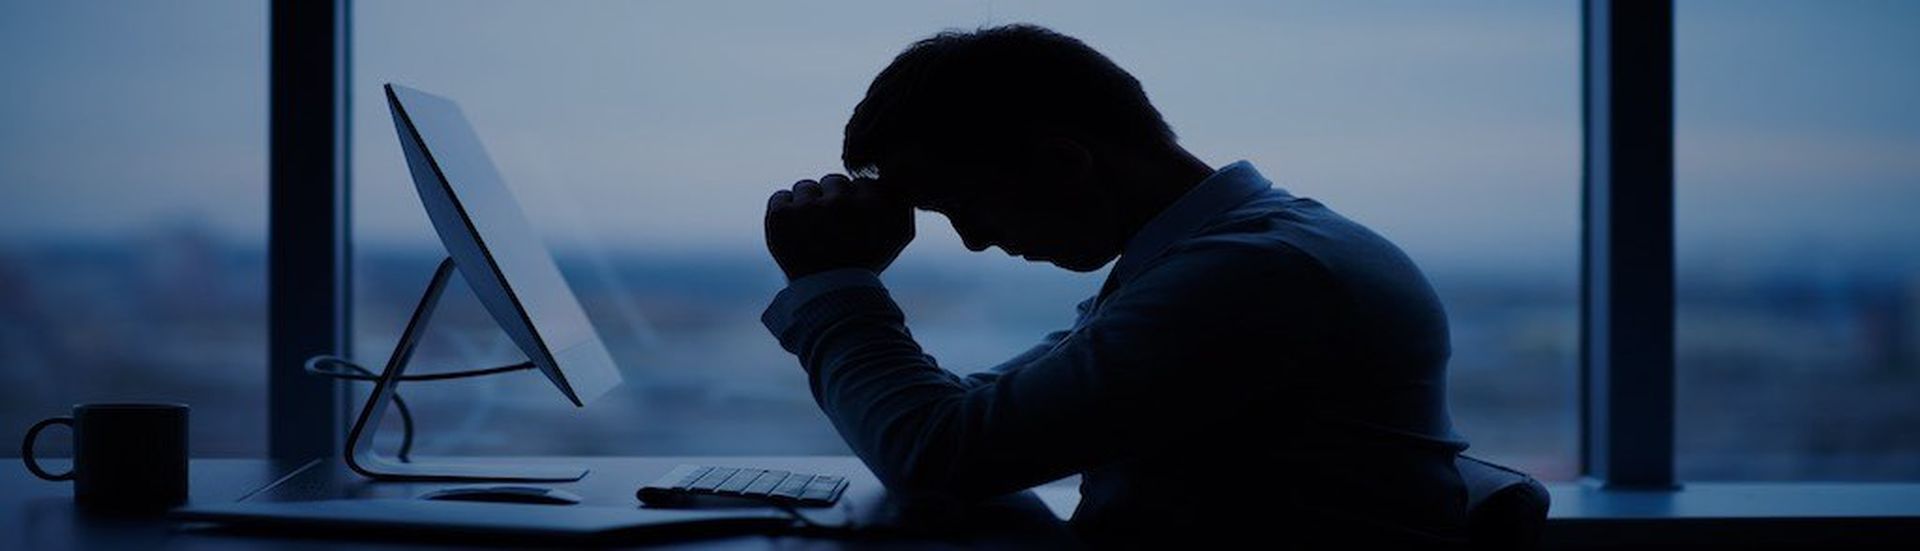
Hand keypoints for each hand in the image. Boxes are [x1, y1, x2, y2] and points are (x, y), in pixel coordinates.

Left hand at [765, 174, 914, 280]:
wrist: (830, 296)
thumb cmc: (867, 262)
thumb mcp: (900, 233)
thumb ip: (902, 198)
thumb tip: (893, 169)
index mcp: (870, 203)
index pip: (861, 183)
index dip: (858, 202)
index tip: (855, 224)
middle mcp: (839, 202)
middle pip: (833, 181)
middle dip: (832, 200)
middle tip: (833, 230)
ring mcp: (806, 208)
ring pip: (805, 187)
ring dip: (808, 205)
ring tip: (813, 233)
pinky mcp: (780, 216)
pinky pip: (780, 197)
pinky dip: (785, 213)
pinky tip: (795, 233)